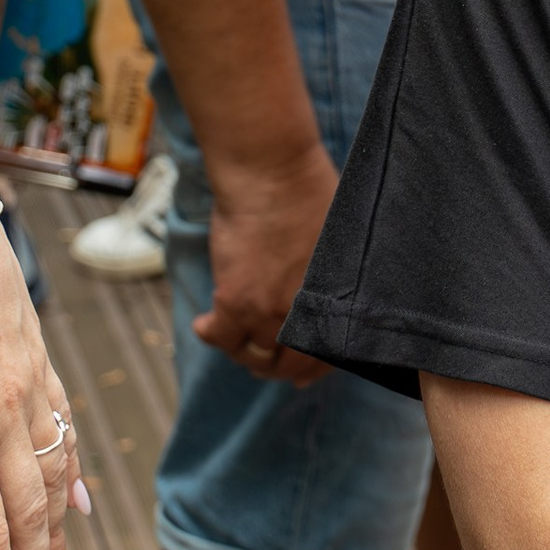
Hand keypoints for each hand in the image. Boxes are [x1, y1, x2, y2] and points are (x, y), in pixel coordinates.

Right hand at [197, 136, 341, 384]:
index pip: (327, 355)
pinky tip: (205, 325)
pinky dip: (210, 336)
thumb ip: (340, 275)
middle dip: (278, 369)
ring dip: (244, 354)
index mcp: (335, 303)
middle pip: (290, 363)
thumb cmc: (313, 191)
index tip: (304, 376)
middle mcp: (305, 316)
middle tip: (267, 364)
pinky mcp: (235, 301)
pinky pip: (220, 338)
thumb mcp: (344, 239)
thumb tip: (335, 291)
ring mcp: (270, 312)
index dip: (314, 369)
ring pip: (254, 356)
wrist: (273, 174)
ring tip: (237, 342)